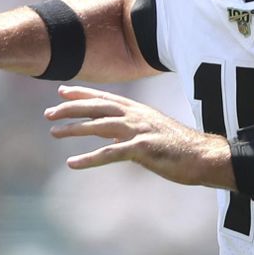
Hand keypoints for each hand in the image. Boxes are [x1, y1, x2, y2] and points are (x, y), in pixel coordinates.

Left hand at [45, 85, 234, 189]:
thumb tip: (116, 138)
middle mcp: (137, 116)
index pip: (105, 98)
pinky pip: (110, 153)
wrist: (203, 156)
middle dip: (71, 108)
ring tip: (54, 132)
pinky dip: (89, 158)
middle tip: (49, 112)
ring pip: (99, 126)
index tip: (62, 91)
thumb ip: (133, 131)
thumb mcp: (153, 132)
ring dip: (74, 128)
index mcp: (139, 111)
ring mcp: (139, 131)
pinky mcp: (142, 149)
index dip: (83, 93)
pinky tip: (72, 163)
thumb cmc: (180, 147)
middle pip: (98, 107)